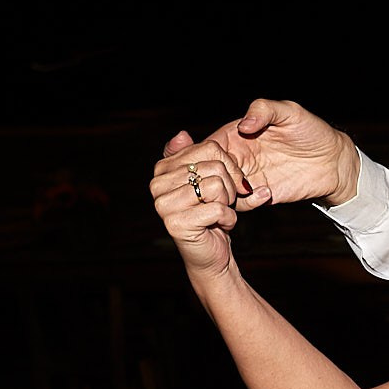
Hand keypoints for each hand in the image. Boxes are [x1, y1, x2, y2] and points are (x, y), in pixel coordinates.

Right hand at [150, 134, 245, 278]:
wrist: (212, 254)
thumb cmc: (213, 215)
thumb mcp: (209, 180)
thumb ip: (198, 156)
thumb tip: (182, 134)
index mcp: (164, 168)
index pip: (209, 148)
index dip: (230, 166)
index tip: (228, 183)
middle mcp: (157, 184)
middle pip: (215, 166)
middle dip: (229, 187)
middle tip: (221, 203)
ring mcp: (163, 204)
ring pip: (217, 186)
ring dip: (228, 204)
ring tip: (217, 214)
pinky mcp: (176, 224)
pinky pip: (218, 209)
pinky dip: (228, 219)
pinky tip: (217, 226)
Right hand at [191, 98, 361, 210]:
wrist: (334, 160)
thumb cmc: (312, 131)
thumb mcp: (290, 112)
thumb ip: (265, 110)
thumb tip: (243, 125)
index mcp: (236, 134)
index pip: (206, 146)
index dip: (206, 155)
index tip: (222, 159)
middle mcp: (237, 157)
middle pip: (207, 172)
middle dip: (213, 177)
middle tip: (235, 177)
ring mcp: (248, 177)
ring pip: (220, 191)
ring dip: (227, 194)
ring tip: (248, 188)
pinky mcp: (261, 195)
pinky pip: (242, 205)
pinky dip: (247, 203)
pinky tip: (267, 193)